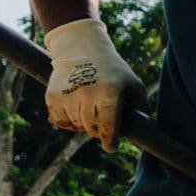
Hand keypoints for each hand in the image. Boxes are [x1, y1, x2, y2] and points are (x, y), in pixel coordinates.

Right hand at [43, 17, 142, 149]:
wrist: (81, 49)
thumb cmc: (113, 70)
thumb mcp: (133, 84)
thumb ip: (141, 107)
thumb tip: (142, 130)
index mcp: (109, 92)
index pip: (108, 124)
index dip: (109, 139)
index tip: (111, 147)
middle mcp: (86, 94)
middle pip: (92, 128)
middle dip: (99, 130)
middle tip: (104, 123)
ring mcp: (67, 95)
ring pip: (76, 126)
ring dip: (84, 124)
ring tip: (90, 109)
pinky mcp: (52, 97)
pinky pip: (61, 122)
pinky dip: (68, 121)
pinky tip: (75, 109)